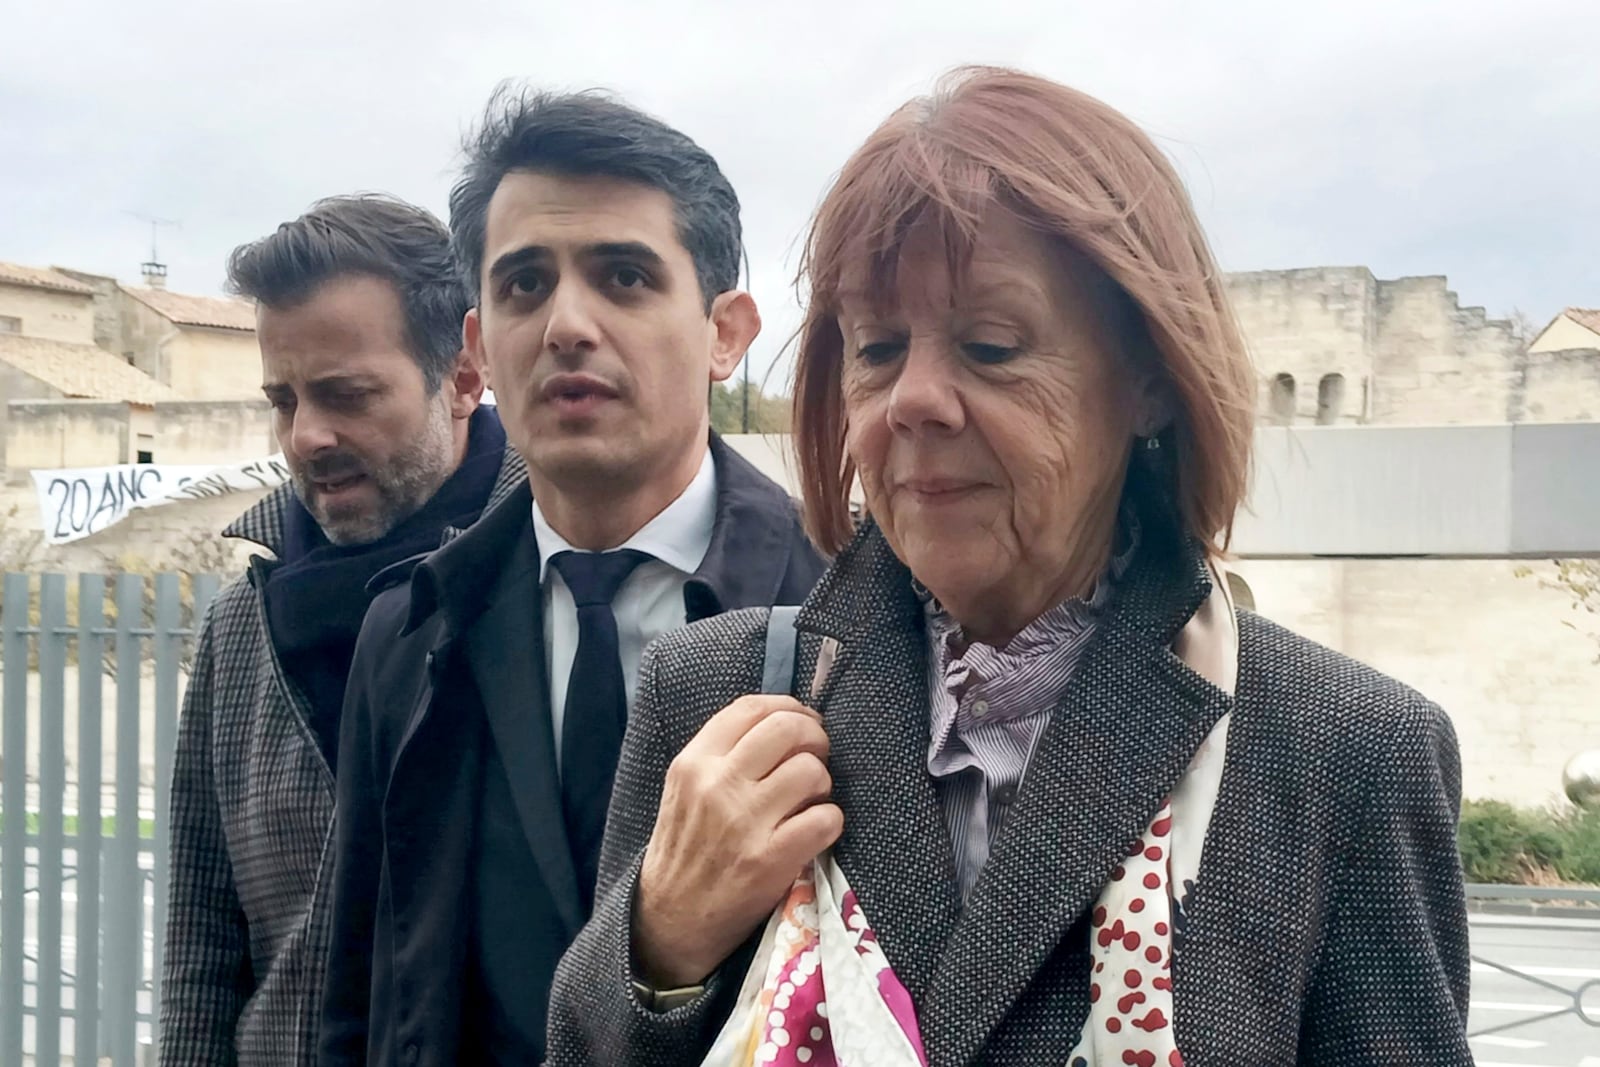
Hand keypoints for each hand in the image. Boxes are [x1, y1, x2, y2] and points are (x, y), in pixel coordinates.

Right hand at [631, 695, 843, 987]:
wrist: (670, 920)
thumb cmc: (684, 850)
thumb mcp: (684, 790)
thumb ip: (723, 754)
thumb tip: (784, 722)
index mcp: (693, 762)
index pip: (751, 708)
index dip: (789, 707)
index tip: (802, 720)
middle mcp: (717, 785)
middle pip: (788, 728)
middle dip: (815, 737)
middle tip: (818, 755)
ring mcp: (744, 822)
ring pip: (811, 771)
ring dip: (823, 783)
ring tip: (810, 799)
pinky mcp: (770, 859)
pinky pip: (826, 818)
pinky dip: (830, 821)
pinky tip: (815, 830)